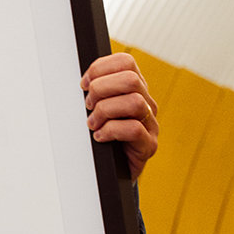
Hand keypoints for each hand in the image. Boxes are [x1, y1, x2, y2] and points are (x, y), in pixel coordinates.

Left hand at [81, 53, 158, 180]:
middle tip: (88, 105)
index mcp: (134, 89)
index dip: (100, 68)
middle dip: (101, 89)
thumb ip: (95, 92)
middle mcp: (146, 103)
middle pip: (131, 79)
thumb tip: (82, 82)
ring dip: (105, 111)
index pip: (125, 62)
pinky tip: (100, 136)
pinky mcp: (149, 145)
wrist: (112, 171)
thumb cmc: (102, 136)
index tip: (84, 84)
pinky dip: (111, 131)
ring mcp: (150, 124)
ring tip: (93, 123)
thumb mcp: (96, 109)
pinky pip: (134, 129)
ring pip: (134, 102)